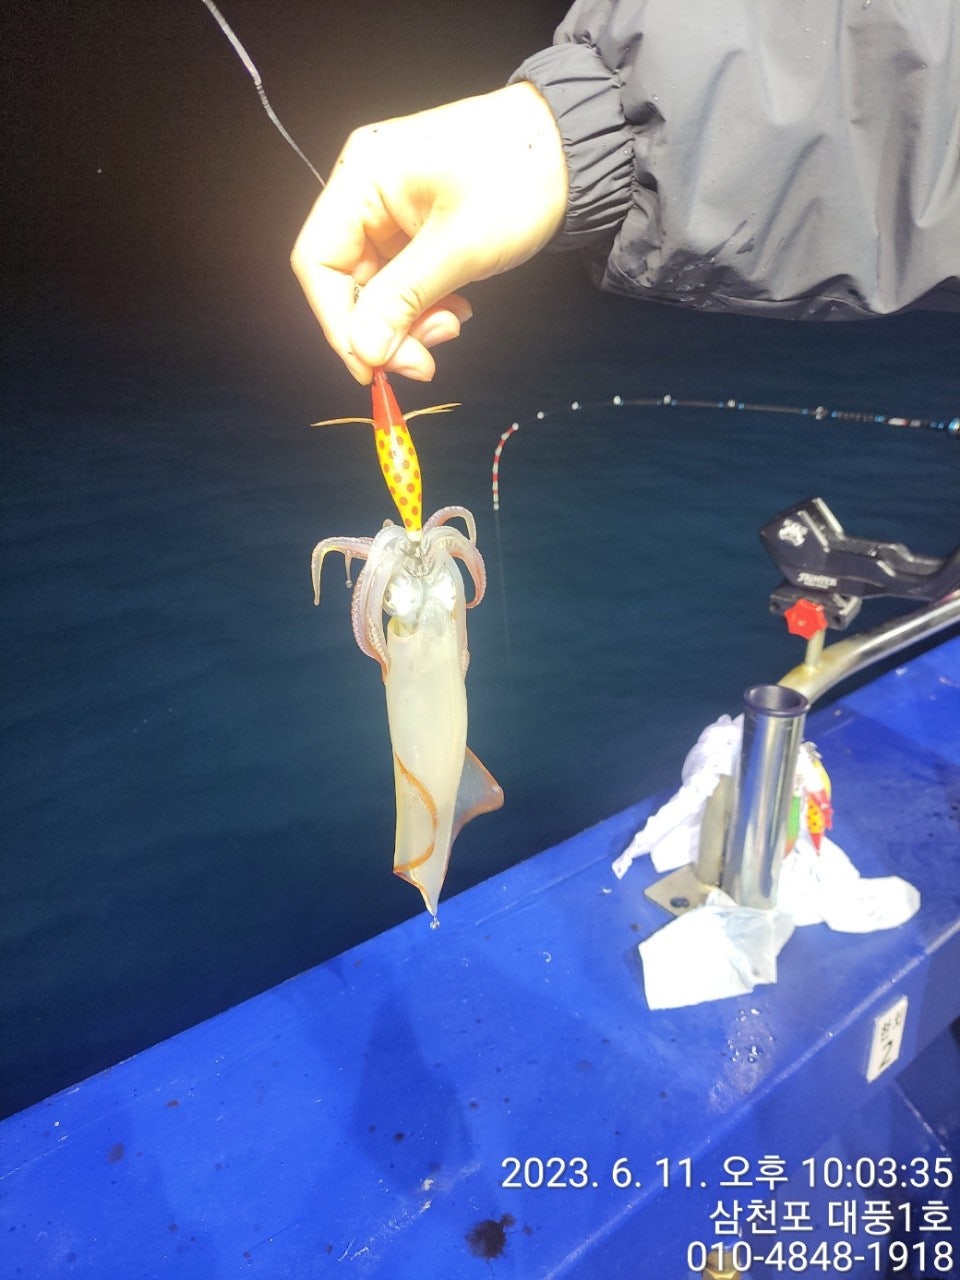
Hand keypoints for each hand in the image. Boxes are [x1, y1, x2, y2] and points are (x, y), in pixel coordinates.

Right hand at [291, 82, 567, 382]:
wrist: (575, 149)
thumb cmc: (519, 178)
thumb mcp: (458, 248)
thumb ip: (402, 301)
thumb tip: (364, 352)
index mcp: (362, 177)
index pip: (318, 261)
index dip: (337, 322)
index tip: (371, 367)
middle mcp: (367, 189)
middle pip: (346, 279)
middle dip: (383, 328)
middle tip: (425, 360)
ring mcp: (392, 208)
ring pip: (377, 286)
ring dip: (409, 320)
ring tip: (453, 326)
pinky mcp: (418, 225)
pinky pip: (403, 278)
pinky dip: (426, 304)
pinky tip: (459, 308)